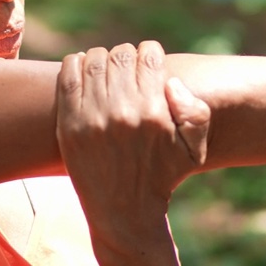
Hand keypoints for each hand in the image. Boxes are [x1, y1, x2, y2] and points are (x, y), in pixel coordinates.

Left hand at [55, 41, 211, 265]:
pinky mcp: (69, 124)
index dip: (149, 54)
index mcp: (154, 112)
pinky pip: (68, 75)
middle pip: (120, 54)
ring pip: (94, 60)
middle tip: (126, 71)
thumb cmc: (161, 175)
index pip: (148, 55)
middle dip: (126, 57)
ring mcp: (93, 117)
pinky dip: (75, 64)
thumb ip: (196, 112)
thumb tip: (171, 82)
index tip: (147, 64)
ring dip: (102, 60)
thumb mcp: (193, 149)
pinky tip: (84, 71)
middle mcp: (123, 112)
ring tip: (106, 73)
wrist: (124, 211)